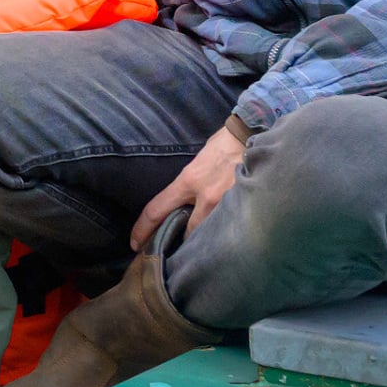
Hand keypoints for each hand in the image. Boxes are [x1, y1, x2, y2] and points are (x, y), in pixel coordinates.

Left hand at [132, 121, 249, 250]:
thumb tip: (184, 201)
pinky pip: (230, 229)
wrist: (252, 136)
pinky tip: (225, 238)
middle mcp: (205, 197)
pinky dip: (224, 234)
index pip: (156, 210)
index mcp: (188, 181)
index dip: (143, 230)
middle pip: (185, 232)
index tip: (135, 244)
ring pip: (209, 234)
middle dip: (180, 243)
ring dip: (204, 241)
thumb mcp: (197, 162)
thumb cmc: (223, 145)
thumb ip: (189, 183)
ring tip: (203, 247)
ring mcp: (227, 205)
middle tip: (175, 250)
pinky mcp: (245, 208)